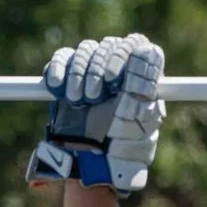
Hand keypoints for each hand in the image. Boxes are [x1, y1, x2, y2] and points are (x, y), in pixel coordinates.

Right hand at [25, 34, 166, 193]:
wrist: (90, 162)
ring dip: (78, 73)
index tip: (112, 80)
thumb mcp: (140, 115)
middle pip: (108, 45)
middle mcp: (118, 69)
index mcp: (141, 75)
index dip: (121, 56)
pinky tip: (58, 89)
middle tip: (92, 98)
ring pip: (85, 50)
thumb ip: (145, 80)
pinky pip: (62, 59)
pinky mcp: (68, 77)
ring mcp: (93, 71)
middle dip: (97, 71)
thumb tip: (147, 49)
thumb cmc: (121, 143)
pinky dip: (58, 69)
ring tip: (77, 101)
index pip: (134, 44)